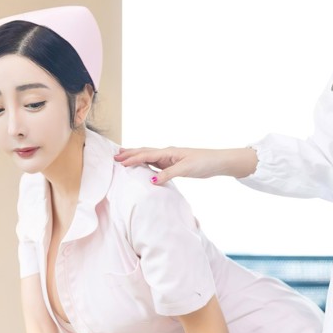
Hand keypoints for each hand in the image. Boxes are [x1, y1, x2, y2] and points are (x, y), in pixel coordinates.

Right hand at [114, 146, 256, 183]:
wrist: (218, 162)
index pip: (146, 154)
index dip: (132, 158)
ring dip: (136, 157)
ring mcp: (170, 158)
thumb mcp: (186, 169)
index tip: (119, 162)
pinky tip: (142, 166)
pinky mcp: (174, 164)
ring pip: (149, 156)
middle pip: (144, 152)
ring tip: (124, 157)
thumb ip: (169, 174)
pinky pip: (156, 163)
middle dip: (130, 154)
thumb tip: (152, 181)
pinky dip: (146, 163)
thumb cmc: (204, 162)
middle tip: (115, 157)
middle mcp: (167, 153)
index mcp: (168, 152)